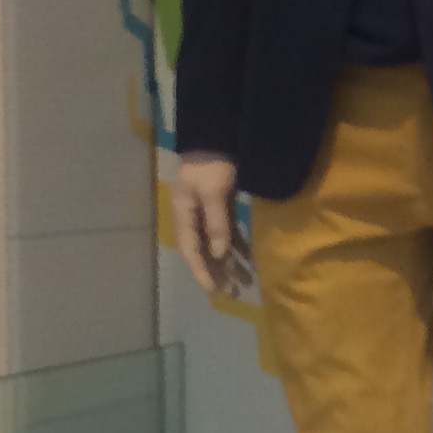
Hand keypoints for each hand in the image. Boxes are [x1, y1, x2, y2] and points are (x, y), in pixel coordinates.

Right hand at [174, 154, 244, 299]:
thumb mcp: (213, 193)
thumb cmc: (211, 165)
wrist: (216, 138)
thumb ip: (216, 223)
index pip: (191, 251)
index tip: (213, 291)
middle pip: (203, 253)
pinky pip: (228, 234)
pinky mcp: (220, 208)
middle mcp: (193, 219)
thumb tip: (219, 253)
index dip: (201, 272)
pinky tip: (248, 260)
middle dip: (216, 274)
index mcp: (184, 216)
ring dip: (229, 264)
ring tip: (244, 282)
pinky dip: (237, 247)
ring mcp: (206, 214)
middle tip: (232, 294)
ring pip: (217, 245)